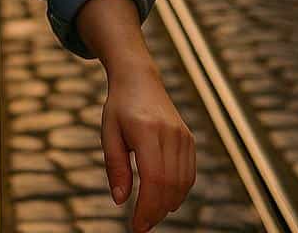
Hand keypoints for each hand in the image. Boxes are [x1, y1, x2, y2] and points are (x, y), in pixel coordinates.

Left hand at [101, 63, 195, 230]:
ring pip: (183, 182)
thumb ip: (115, 166)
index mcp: (146, 130)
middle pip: (170, 184)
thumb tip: (120, 200)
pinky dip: (179, 191)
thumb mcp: (108, 133)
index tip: (137, 226)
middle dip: (157, 210)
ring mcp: (183, 136)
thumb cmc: (119, 107)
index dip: (148, 207)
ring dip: (169, 204)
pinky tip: (164, 200)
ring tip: (151, 215)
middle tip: (143, 225)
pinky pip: (189, 173)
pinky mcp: (189, 139)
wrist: (139, 79)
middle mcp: (170, 133)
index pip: (153, 178)